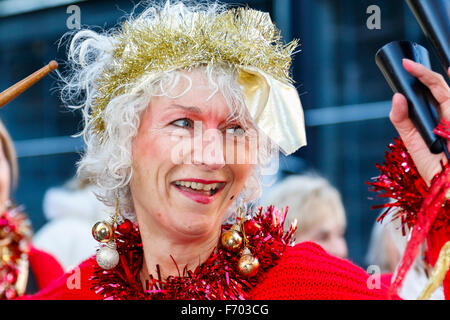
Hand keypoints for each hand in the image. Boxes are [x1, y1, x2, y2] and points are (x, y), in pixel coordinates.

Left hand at [389, 59, 449, 185]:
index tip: (407, 64)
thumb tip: (397, 96)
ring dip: (435, 81)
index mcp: (440, 117)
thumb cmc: (433, 167)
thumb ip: (403, 120)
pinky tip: (445, 76)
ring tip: (415, 71)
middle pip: (443, 88)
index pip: (436, 90)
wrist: (448, 189)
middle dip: (425, 75)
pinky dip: (446, 92)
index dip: (425, 76)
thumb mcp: (412, 141)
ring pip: (449, 93)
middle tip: (407, 64)